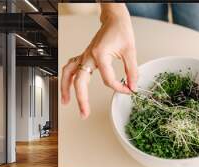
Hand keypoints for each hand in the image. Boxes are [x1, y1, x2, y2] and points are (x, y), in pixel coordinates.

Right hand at [61, 4, 137, 118]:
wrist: (114, 20)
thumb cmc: (120, 31)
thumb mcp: (130, 51)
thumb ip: (132, 71)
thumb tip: (133, 86)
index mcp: (100, 54)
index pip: (107, 80)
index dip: (119, 88)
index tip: (128, 90)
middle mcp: (88, 56)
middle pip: (80, 81)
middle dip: (81, 99)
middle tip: (84, 113)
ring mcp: (84, 56)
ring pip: (69, 73)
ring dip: (66, 88)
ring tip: (66, 102)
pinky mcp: (84, 56)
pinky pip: (71, 67)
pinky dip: (67, 78)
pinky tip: (68, 87)